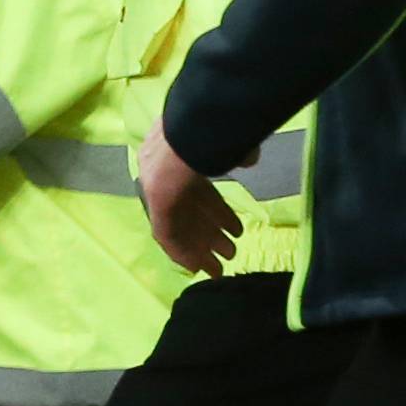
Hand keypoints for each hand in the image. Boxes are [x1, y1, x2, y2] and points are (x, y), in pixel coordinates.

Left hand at [138, 116, 243, 277]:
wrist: (184, 138)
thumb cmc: (210, 137)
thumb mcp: (229, 146)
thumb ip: (237, 154)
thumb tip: (249, 157)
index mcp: (184, 160)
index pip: (201, 192)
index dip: (218, 213)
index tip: (235, 229)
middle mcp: (168, 178)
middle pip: (190, 214)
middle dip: (211, 236)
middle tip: (229, 254)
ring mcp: (159, 193)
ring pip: (180, 227)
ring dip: (199, 248)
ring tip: (218, 268)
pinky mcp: (155, 210)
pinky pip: (167, 237)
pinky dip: (181, 253)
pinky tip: (196, 267)